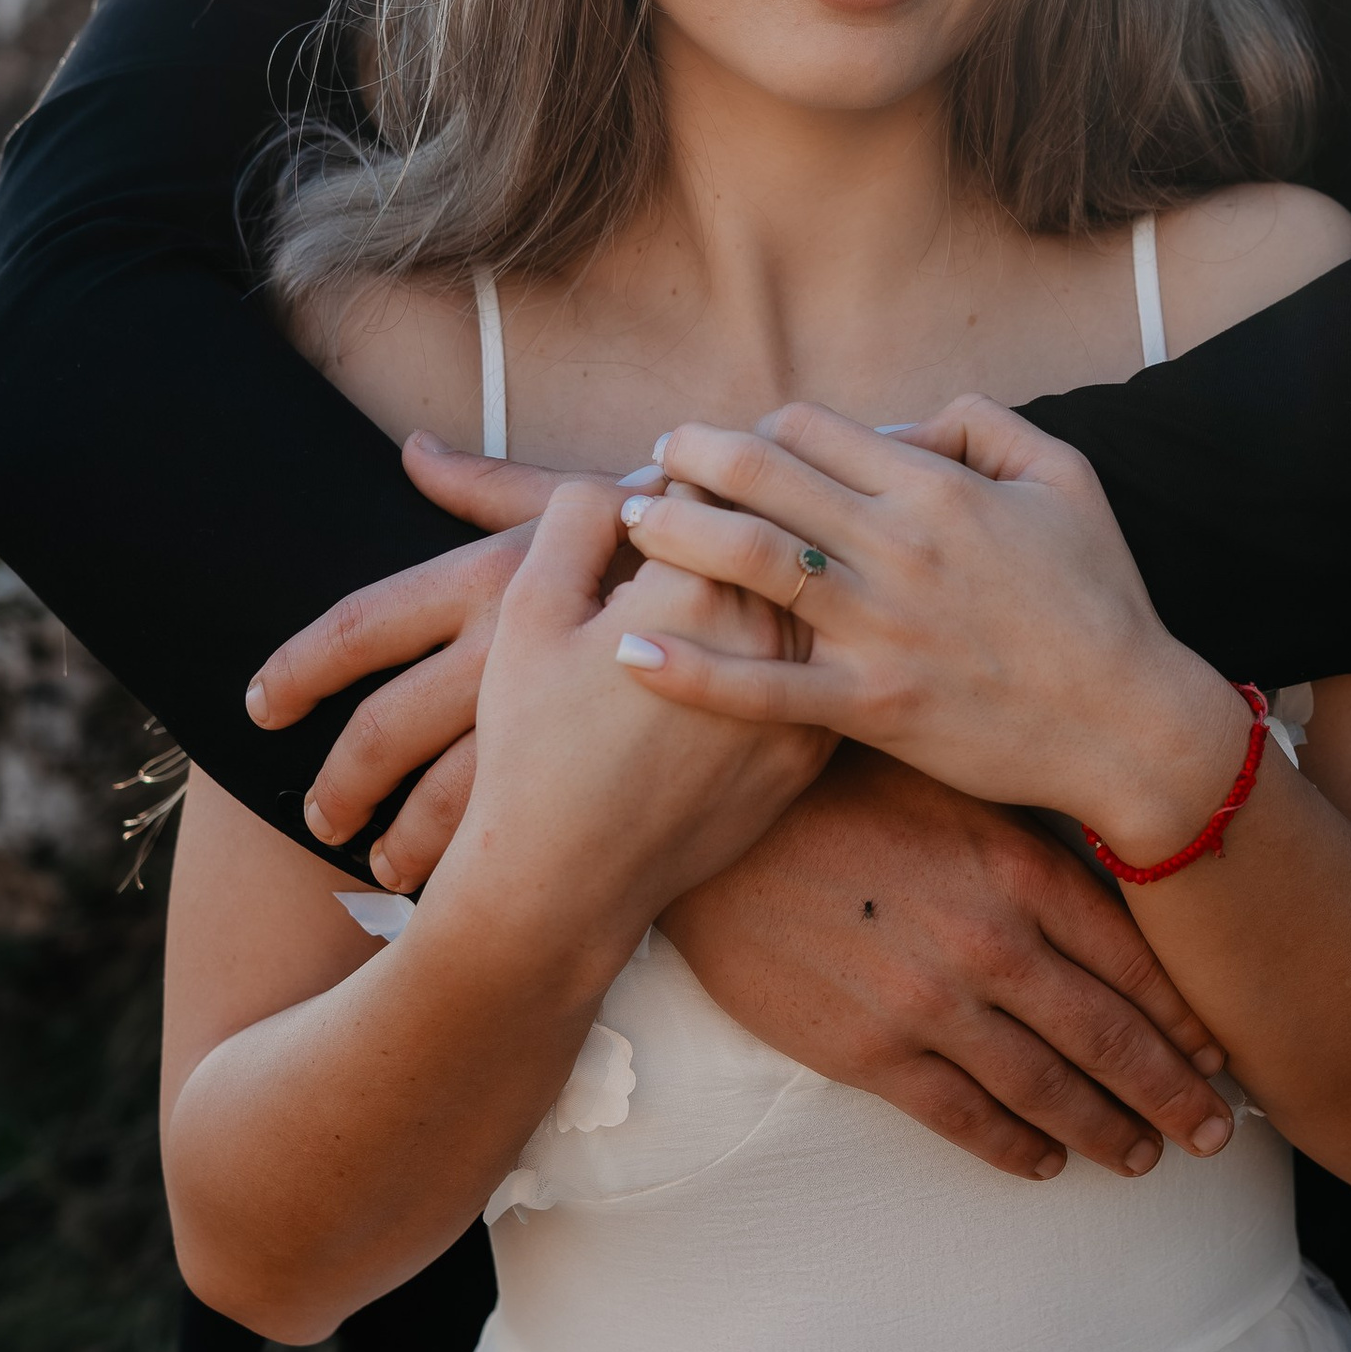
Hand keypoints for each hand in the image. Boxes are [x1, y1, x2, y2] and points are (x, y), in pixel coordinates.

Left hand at [244, 432, 656, 888]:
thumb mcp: (588, 507)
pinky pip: (518, 837)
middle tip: (321, 813)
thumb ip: (494, 488)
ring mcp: (553, 721)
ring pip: (444, 799)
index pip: (358, 627)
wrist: (798, 599)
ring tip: (380, 866)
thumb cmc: (678, 547)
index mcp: (487, 582)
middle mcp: (505, 652)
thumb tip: (414, 452)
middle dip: (342, 781)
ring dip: (402, 840)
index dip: (296, 669)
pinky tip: (465, 890)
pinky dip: (478, 868)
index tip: (260, 706)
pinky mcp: (604, 777)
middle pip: (383, 729)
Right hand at [433, 479, 827, 975]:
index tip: (664, 487)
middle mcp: (771, 637)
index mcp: (700, 587)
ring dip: (781, 577)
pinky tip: (757, 651)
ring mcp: (802, 699)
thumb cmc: (535, 742)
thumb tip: (638, 474)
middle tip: (707, 513)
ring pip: (809, 601)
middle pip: (778, 536)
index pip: (713, 487)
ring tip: (734, 577)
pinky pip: (821, 671)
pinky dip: (802, 647)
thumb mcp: (530, 611)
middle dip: (744, 516)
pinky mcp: (814, 753)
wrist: (568, 877)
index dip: (681, 478)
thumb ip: (580, 516)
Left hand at [618, 400, 1248, 859]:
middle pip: (763, 479)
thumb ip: (983, 425)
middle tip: (651, 461)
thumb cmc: (1102, 598)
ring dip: (674, 532)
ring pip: (750, 562)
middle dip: (692, 459)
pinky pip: (764, 687)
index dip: (758, 429)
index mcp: (939, 489)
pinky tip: (629, 650)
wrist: (1132, 722)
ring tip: (629, 520)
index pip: (813, 430)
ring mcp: (882, 630)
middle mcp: (901, 549)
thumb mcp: (1066, 477)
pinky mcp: (873, 708)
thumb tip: (902, 422)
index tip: (727, 445)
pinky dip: (689, 670)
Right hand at [662, 751, 1235, 1181]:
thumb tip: (1117, 878)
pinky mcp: (869, 1051)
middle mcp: (992, 944)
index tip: (1224, 1054)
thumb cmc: (842, 785)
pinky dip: (1014, 1148)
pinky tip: (1045, 1163)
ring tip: (1143, 1157)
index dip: (1188, 1019)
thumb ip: (1032, 842)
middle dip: (1175, 1093)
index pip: (1136, 962)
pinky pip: (963, 1118)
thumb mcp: (956, 787)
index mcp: (1023, 870)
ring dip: (1108, 1132)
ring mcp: (932, 1005)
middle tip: (1218, 1131)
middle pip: (1112, 1039)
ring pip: (1048, 1091)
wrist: (717, 823)